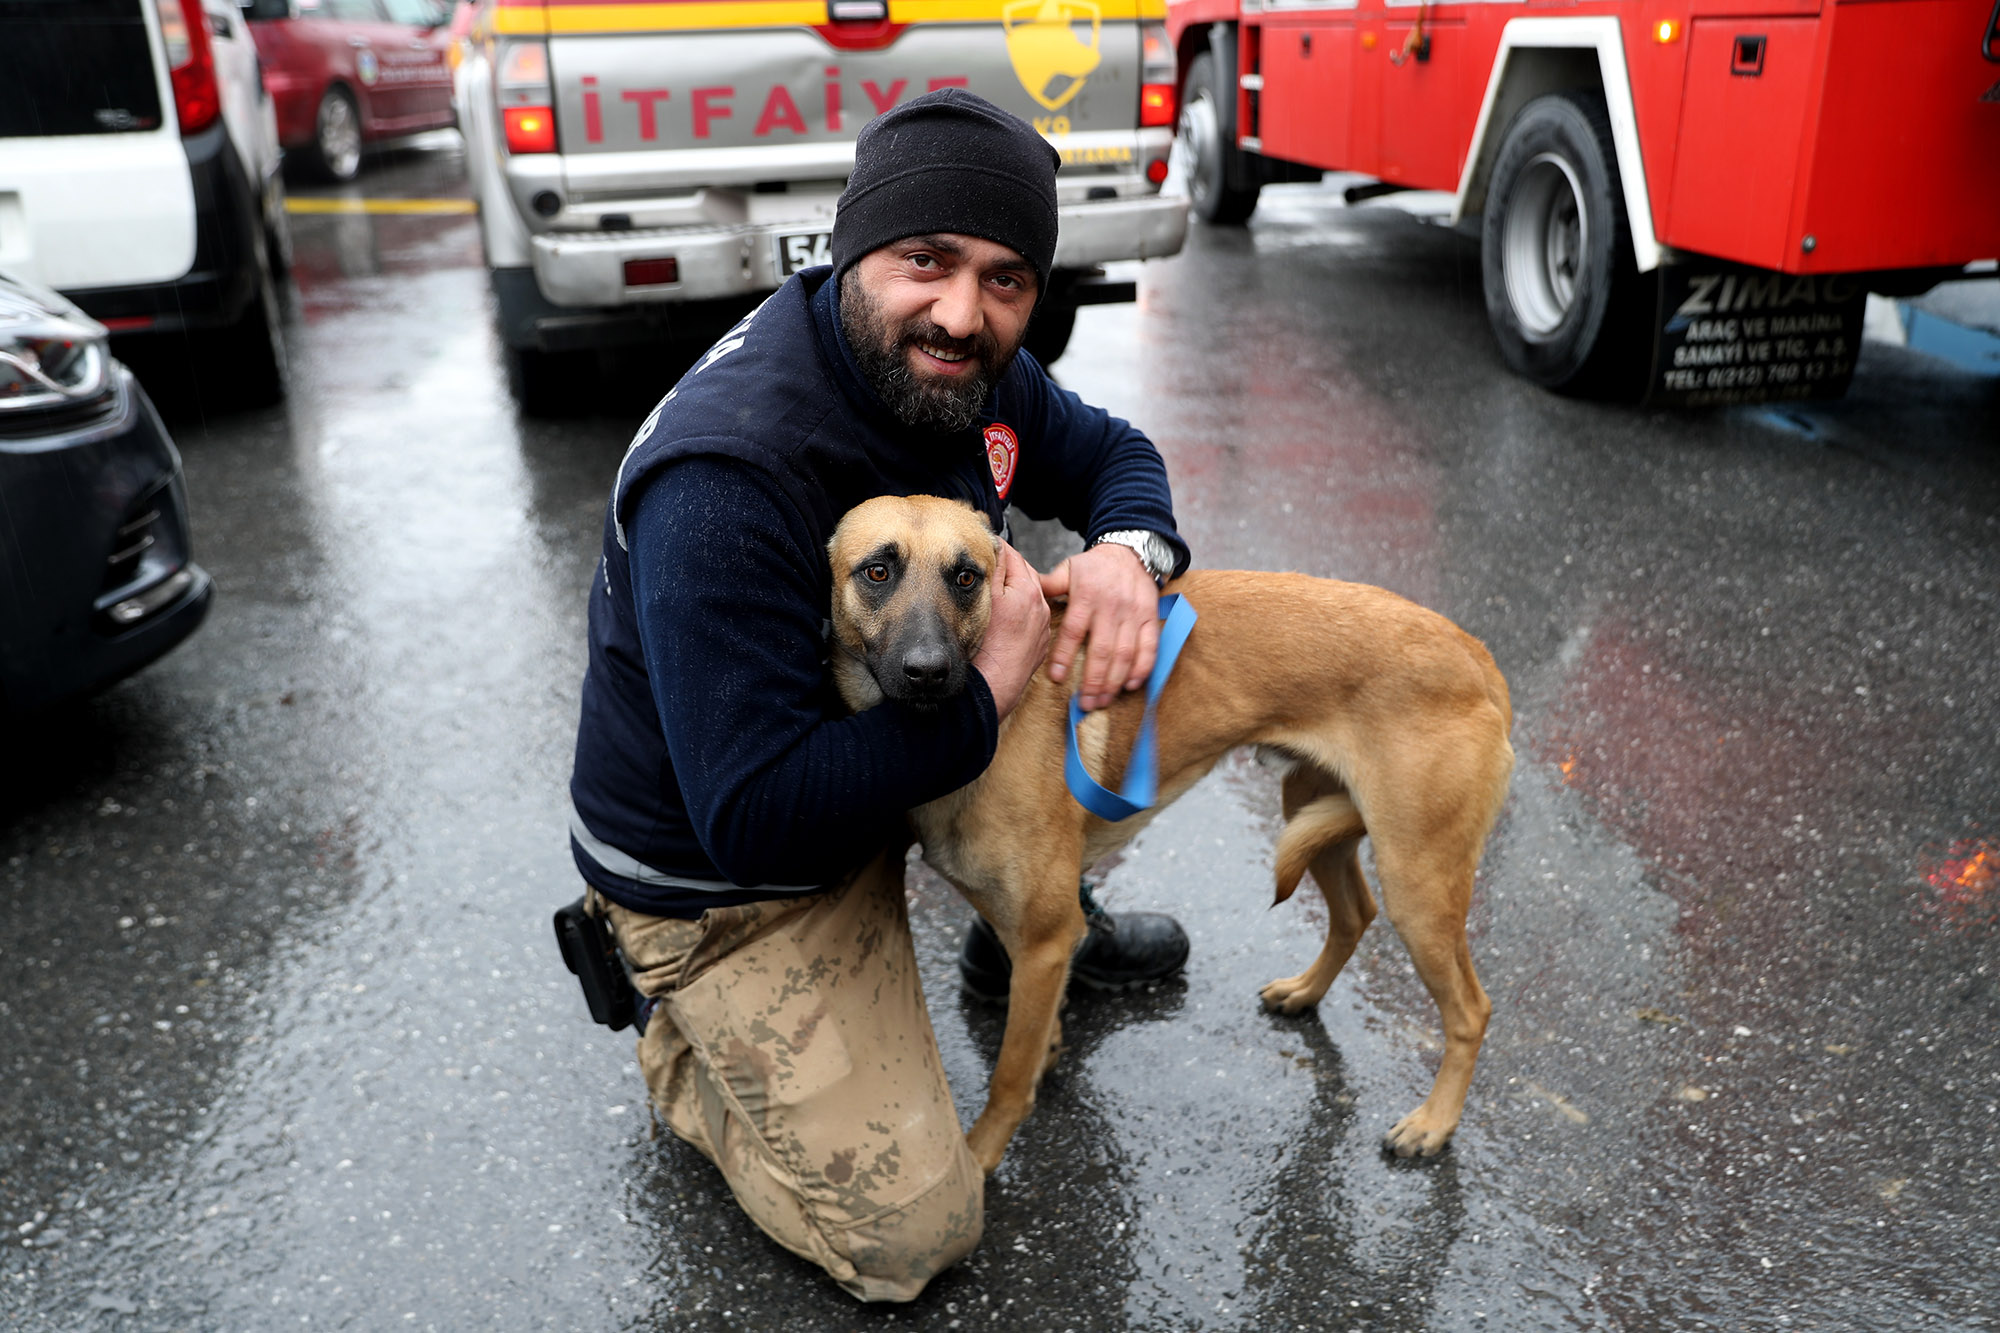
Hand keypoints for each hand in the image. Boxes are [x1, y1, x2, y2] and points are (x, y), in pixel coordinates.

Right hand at [971, 542, 1051, 719]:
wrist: (993, 686)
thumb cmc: (986, 646)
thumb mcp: (985, 599)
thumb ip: (993, 568)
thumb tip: (995, 546)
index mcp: (1028, 590)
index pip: (1012, 556)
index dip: (995, 548)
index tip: (982, 545)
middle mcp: (1041, 607)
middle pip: (1023, 575)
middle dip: (1007, 568)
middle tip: (986, 565)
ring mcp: (1042, 627)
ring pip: (1028, 598)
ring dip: (1014, 591)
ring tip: (994, 591)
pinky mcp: (1039, 644)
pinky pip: (1031, 620)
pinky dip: (1019, 614)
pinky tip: (1004, 619)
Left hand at [1038, 543, 1158, 710]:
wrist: (1129, 552)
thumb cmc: (1094, 567)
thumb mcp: (1068, 569)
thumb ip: (1049, 585)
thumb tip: (1024, 592)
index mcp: (1087, 596)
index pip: (1074, 630)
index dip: (1065, 656)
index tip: (1057, 678)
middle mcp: (1112, 607)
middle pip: (1102, 650)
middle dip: (1093, 681)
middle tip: (1084, 704)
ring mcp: (1133, 614)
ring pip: (1125, 654)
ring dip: (1114, 681)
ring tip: (1102, 701)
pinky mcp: (1150, 618)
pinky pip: (1150, 647)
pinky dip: (1142, 669)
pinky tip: (1130, 686)